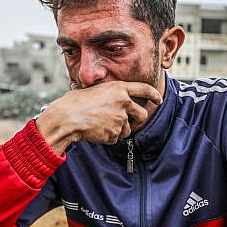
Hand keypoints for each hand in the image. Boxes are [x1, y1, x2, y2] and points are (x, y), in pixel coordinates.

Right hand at [36, 81, 161, 153]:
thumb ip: (110, 94)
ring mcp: (120, 118)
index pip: (144, 89)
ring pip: (128, 129)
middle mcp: (123, 102)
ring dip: (118, 130)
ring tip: (101, 124)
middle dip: (138, 119)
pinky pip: (115, 138)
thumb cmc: (75, 102)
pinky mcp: (115, 133)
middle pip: (142, 114)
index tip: (158, 99)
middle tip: (130, 121)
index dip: (154, 95)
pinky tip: (96, 131)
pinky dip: (108, 137)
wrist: (67, 117)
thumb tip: (116, 98)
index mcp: (119, 88)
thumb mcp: (95, 90)